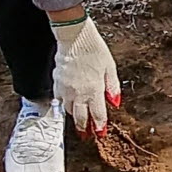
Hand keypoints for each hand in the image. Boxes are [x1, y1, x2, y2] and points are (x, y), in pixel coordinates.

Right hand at [53, 15, 121, 134]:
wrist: (74, 37)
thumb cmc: (93, 49)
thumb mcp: (110, 67)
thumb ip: (112, 87)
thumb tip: (115, 103)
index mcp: (94, 90)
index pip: (97, 114)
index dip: (99, 126)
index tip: (100, 132)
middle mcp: (79, 93)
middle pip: (81, 118)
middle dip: (85, 128)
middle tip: (87, 134)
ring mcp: (66, 89)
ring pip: (69, 111)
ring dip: (75, 116)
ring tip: (80, 120)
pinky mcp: (56, 83)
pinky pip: (59, 100)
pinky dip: (65, 104)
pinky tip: (69, 104)